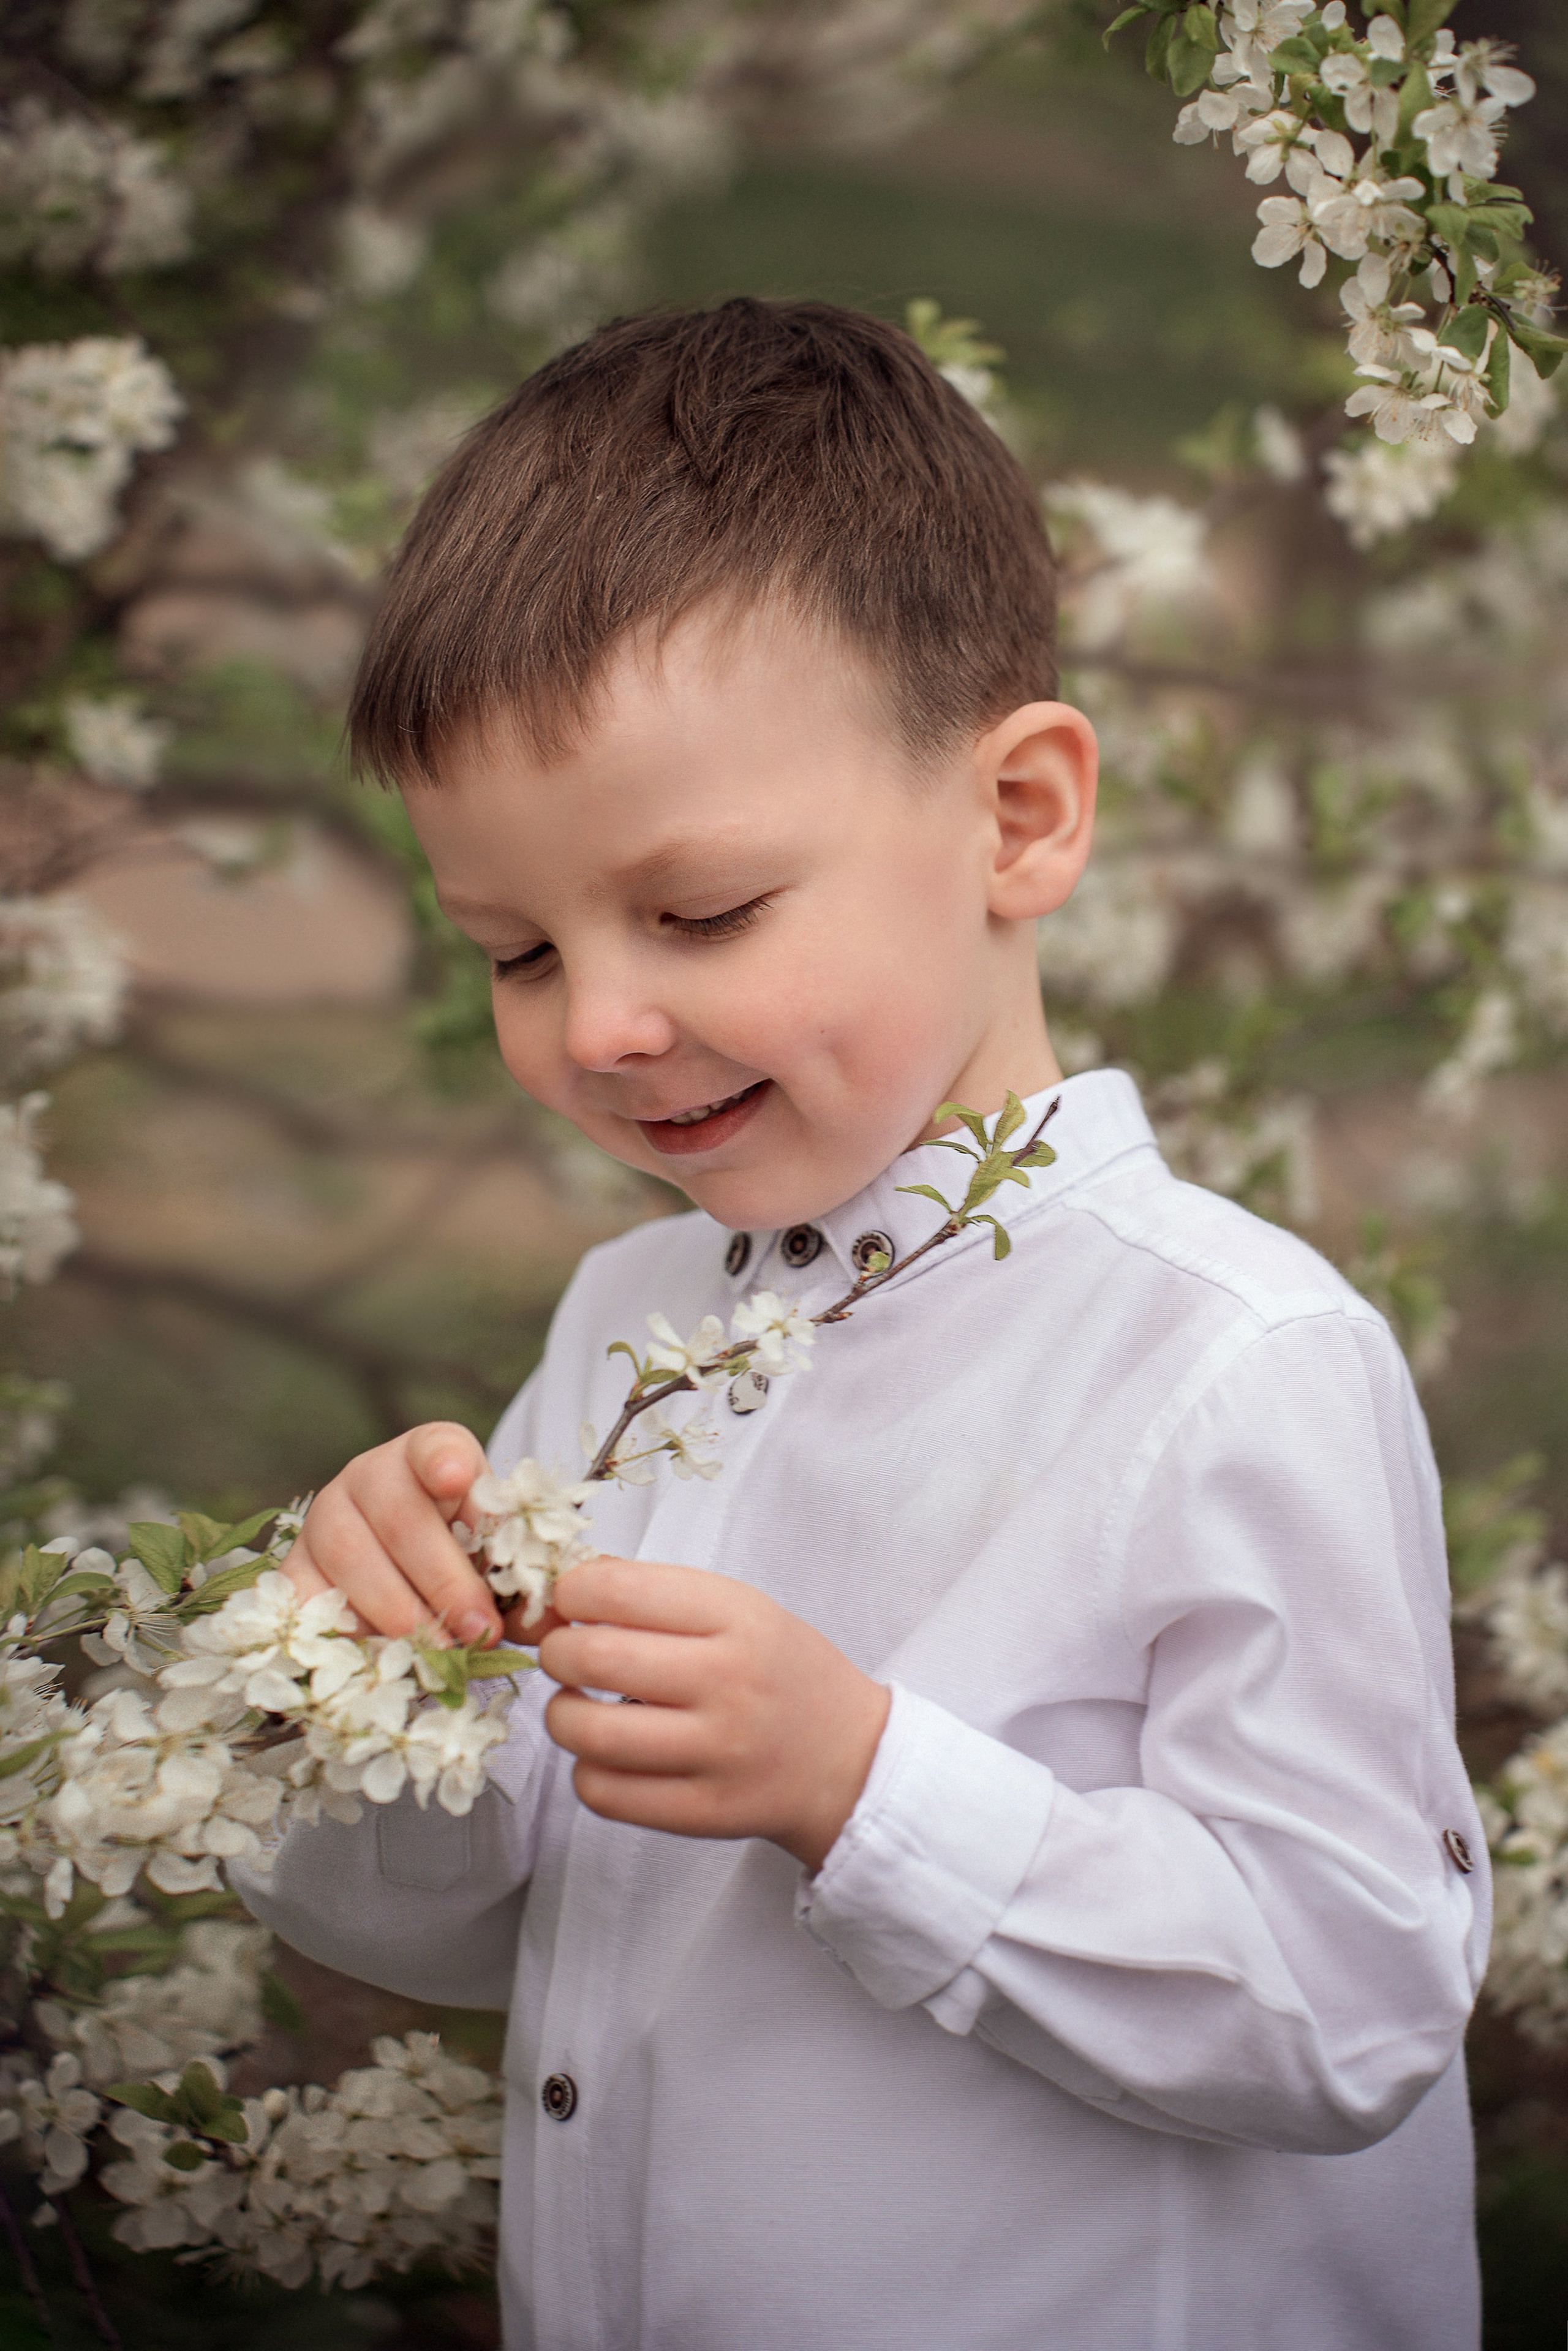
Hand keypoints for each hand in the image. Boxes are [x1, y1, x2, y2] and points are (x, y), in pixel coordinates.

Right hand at [283, 1422, 503, 1646]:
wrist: (402, 1575)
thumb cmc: (463, 1558)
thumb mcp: (498, 1561)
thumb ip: (522, 1585)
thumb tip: (552, 1625)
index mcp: (433, 1456)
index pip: (436, 1445)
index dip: (444, 1460)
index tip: (456, 1477)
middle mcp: (371, 1474)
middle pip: (401, 1518)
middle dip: (445, 1580)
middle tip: (479, 1628)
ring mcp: (325, 1516)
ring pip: (351, 1557)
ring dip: (399, 1611)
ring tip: (438, 1649)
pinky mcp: (295, 1563)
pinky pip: (306, 1596)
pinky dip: (340, 1628)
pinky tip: (375, 1654)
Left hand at [537, 1555, 890, 1871]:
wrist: (849, 1759)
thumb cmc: (781, 1673)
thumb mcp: (740, 1609)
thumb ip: (656, 1592)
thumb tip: (563, 1585)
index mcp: (738, 1617)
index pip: (619, 1589)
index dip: (571, 1593)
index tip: (571, 1603)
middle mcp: (729, 1681)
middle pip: (594, 1658)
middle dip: (557, 1652)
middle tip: (566, 1656)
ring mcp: (717, 1752)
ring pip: (589, 1733)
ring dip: (561, 1716)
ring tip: (578, 1708)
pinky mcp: (703, 1812)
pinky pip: (604, 1794)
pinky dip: (586, 1772)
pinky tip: (606, 1756)